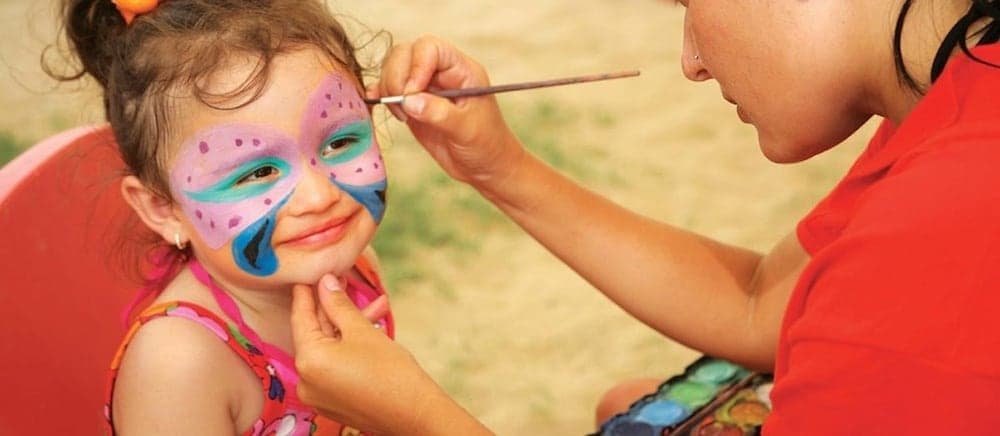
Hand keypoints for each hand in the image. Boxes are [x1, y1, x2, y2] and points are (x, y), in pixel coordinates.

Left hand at [291, 275, 491, 435]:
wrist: (415, 414)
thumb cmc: (390, 371)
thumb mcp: (362, 330)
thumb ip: (339, 305)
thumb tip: (325, 282)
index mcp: (308, 361)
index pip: (301, 319)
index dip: (306, 295)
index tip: (306, 277)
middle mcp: (306, 381)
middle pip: (316, 335)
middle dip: (334, 310)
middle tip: (343, 284)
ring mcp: (318, 394)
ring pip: (329, 350)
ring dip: (349, 327)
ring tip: (375, 307)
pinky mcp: (333, 401)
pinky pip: (334, 366)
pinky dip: (348, 348)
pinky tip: (370, 330)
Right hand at [373, 35, 524, 188]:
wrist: (483, 166)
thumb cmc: (485, 145)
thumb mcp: (467, 130)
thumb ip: (439, 113)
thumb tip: (409, 100)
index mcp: (461, 70)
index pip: (431, 48)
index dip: (416, 66)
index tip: (413, 93)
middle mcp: (441, 73)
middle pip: (406, 53)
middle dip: (396, 78)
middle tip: (403, 108)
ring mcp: (424, 86)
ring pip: (394, 68)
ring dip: (388, 88)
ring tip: (402, 115)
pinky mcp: (412, 102)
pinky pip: (388, 88)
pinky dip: (380, 94)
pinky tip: (381, 106)